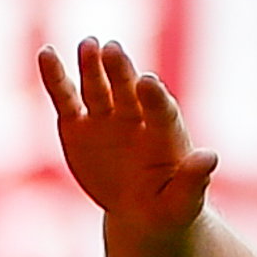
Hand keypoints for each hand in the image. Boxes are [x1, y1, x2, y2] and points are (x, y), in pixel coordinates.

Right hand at [38, 38, 214, 237]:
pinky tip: (46, 53)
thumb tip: (210, 157)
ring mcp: (105, 118)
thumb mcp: (184, 202)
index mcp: (165, 132)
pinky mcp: (77, 125)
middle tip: (112, 50)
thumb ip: (194, 180)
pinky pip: (64, 98)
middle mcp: (135, 116)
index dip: (154, 97)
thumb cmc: (169, 206)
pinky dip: (55, 77)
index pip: (160, 109)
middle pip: (127, 89)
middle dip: (120, 71)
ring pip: (97, 87)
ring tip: (88, 45)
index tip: (148, 82)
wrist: (142, 211)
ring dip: (92, 66)